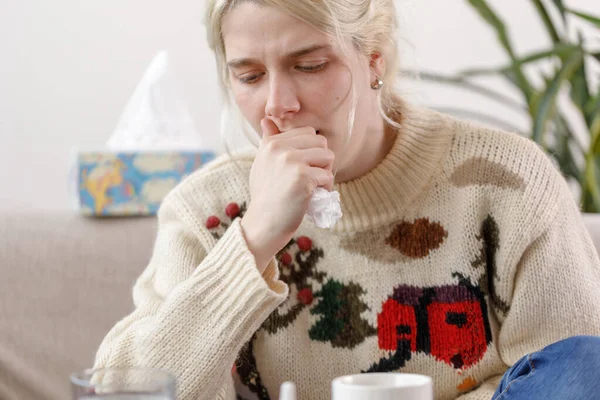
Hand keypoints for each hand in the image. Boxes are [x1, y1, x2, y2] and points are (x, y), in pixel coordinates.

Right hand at [241, 118, 334, 271]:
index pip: (308, 133)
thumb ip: (268, 141)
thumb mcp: (262, 163)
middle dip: (322, 160)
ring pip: (328, 157)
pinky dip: (326, 189)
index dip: (311, 151)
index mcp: (271, 143)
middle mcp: (280, 148)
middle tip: (312, 178)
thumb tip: (266, 119)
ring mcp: (291, 161)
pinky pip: (328, 176)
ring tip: (313, 187)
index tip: (302, 169)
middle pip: (321, 142)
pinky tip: (313, 197)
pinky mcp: (303, 177)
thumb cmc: (265, 196)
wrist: (263, 224)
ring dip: (326, 173)